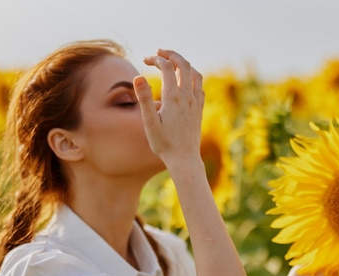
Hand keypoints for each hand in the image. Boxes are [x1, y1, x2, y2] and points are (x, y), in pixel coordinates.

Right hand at [133, 49, 203, 163]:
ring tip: (172, 62)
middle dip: (171, 54)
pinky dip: (192, 77)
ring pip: (195, 73)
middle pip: (183, 64)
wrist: (184, 160)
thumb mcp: (149, 122)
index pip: (166, 67)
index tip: (145, 60)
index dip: (156, 59)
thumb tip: (138, 76)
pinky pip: (200, 86)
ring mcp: (196, 102)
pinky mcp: (200, 110)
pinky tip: (185, 82)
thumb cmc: (164, 144)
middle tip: (158, 52)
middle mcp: (187, 96)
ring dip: (183, 64)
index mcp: (173, 97)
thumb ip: (144, 98)